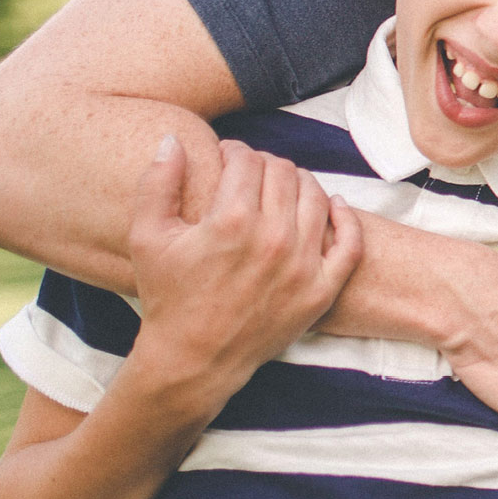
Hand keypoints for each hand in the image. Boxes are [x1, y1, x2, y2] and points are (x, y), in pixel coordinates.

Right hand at [129, 136, 361, 403]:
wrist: (194, 359)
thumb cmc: (168, 296)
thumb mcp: (147, 237)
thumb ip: (157, 182)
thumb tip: (173, 139)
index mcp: (232, 222)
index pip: (248, 161)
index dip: (235, 152)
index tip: (227, 158)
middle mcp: (275, 240)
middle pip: (284, 174)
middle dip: (265, 165)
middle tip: (251, 174)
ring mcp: (304, 266)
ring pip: (318, 198)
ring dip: (300, 184)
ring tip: (281, 188)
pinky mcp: (323, 290)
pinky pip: (350, 243)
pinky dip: (345, 218)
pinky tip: (333, 206)